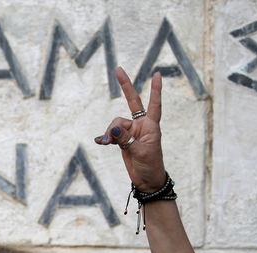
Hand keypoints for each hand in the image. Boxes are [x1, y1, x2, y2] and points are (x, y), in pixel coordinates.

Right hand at [95, 67, 166, 192]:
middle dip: (125, 86)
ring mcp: (130, 132)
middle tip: (118, 69)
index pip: (154, 104)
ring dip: (109, 133)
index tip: (157, 74)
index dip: (155, 90)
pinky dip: (104, 138)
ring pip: (115, 124)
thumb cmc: (150, 165)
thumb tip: (113, 129)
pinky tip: (99, 142)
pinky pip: (110, 134)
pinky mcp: (122, 140)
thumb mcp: (140, 152)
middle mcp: (141, 125)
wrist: (146, 180)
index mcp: (151, 126)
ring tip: (107, 144)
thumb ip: (126, 139)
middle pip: (132, 102)